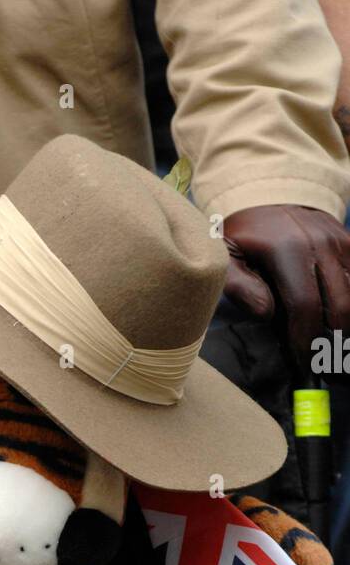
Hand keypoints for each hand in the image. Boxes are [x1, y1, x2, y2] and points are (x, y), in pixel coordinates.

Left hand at [222, 205, 349, 372]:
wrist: (269, 195)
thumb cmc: (243, 235)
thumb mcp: (226, 255)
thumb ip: (239, 285)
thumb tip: (266, 313)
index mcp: (287, 248)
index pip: (304, 305)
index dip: (306, 339)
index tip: (302, 364)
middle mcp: (319, 242)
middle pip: (339, 304)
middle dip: (332, 341)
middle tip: (323, 368)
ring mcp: (339, 240)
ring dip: (346, 327)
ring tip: (334, 353)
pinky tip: (340, 328)